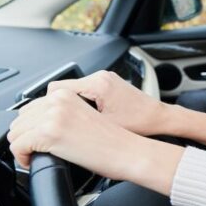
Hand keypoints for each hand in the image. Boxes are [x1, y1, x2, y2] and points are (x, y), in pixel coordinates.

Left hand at [8, 88, 147, 181]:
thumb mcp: (86, 116)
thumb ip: (64, 113)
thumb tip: (44, 124)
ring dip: (21, 146)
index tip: (34, 138)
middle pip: (20, 119)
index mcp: (66, 94)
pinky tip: (32, 161)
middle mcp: (57, 101)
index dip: (30, 126)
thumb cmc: (115, 140)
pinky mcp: (49, 134)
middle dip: (24, 136)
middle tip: (34, 150)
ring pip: (15, 132)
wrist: (129, 151)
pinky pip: (17, 146)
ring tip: (33, 156)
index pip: (30, 107)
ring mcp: (52, 116)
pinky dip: (21, 157)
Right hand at [47, 70, 165, 135]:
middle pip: (64, 88)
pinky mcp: (108, 83)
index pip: (57, 88)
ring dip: (71, 105)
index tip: (47, 120)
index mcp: (97, 84)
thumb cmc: (139, 123)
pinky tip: (89, 116)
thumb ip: (79, 123)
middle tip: (59, 123)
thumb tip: (57, 129)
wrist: (159, 118)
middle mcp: (100, 76)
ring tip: (76, 121)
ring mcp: (104, 78)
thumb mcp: (104, 127)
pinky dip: (83, 102)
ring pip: (74, 89)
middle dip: (58, 106)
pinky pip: (86, 90)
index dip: (48, 106)